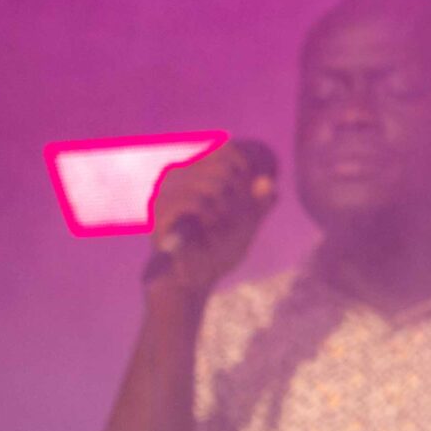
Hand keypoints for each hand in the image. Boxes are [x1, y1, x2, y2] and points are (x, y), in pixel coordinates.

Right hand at [143, 141, 275, 300]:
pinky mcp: (160, 213)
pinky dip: (210, 213)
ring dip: (225, 204)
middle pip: (222, 163)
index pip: (226, 148)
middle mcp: (179, 177)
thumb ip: (258, 204)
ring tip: (220, 220)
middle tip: (232, 212)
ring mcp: (166, 193)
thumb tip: (270, 182)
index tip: (251, 188)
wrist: (192, 283)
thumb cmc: (217, 252)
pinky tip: (210, 225)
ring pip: (211, 181)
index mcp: (198, 174)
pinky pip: (194, 199)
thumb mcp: (245, 227)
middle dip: (238, 189)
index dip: (246, 163)